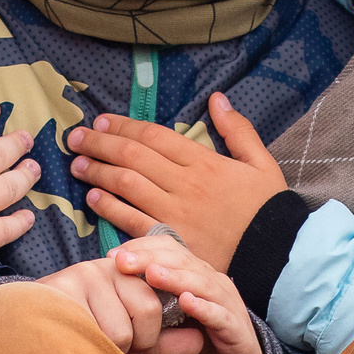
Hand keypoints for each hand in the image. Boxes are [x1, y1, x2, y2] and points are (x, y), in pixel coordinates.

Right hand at [37, 257, 204, 353]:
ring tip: (91, 342)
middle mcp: (103, 267)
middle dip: (139, 341)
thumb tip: (202, 341)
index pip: (159, 299)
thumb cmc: (82, 336)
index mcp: (121, 272)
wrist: (23, 337)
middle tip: (114, 346)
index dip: (154, 331)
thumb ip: (166, 340)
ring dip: (112, 350)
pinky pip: (99, 335)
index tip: (136, 343)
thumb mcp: (130, 337)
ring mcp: (82, 276)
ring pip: (123, 330)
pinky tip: (76, 342)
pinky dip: (95, 350)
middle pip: (149, 310)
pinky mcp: (64, 292)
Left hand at [67, 92, 286, 267]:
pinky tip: (92, 198)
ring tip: (77, 163)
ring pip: (126, 185)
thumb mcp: (261, 162)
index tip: (102, 122)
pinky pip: (131, 221)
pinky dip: (109, 208)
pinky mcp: (170, 241)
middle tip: (75, 137)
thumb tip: (217, 98)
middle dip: (100, 143)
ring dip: (97, 172)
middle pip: (133, 156)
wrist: (278, 256)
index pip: (154, 136)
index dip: (123, 126)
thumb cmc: (268, 210)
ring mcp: (175, 213)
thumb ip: (237, 129)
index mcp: (205, 161)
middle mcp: (186, 184)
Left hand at [110, 232, 261, 353]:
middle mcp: (212, 281)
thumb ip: (143, 303)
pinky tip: (187, 302)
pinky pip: (220, 315)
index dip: (142, 248)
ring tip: (152, 275)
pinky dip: (204, 307)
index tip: (113, 255)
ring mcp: (227, 302)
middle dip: (150, 258)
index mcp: (195, 273)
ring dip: (176, 278)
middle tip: (122, 261)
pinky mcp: (236, 328)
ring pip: (201, 283)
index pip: (169, 248)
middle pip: (181, 260)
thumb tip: (107, 292)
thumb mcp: (165, 319)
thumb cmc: (197, 341)